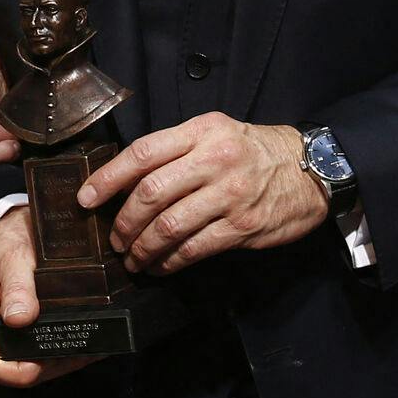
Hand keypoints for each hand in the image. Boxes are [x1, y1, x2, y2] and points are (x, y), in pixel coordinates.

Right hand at [0, 207, 94, 387]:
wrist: (16, 229)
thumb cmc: (9, 238)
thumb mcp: (15, 254)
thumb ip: (18, 286)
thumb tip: (21, 319)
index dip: (13, 372)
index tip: (42, 362)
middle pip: (6, 369)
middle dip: (42, 367)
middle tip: (76, 352)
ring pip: (23, 366)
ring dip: (53, 363)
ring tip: (82, 349)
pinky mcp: (14, 333)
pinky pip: (33, 354)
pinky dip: (56, 353)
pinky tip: (78, 344)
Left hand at [77, 114, 328, 275]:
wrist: (311, 169)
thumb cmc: (254, 151)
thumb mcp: (216, 133)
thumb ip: (176, 150)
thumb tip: (126, 181)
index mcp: (201, 132)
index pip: (142, 153)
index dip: (107, 178)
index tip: (85, 198)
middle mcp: (213, 160)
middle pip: (150, 194)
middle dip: (122, 222)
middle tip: (113, 239)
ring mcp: (229, 195)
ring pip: (168, 226)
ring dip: (142, 248)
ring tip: (132, 259)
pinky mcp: (242, 226)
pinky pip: (193, 248)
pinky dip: (169, 262)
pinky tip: (160, 266)